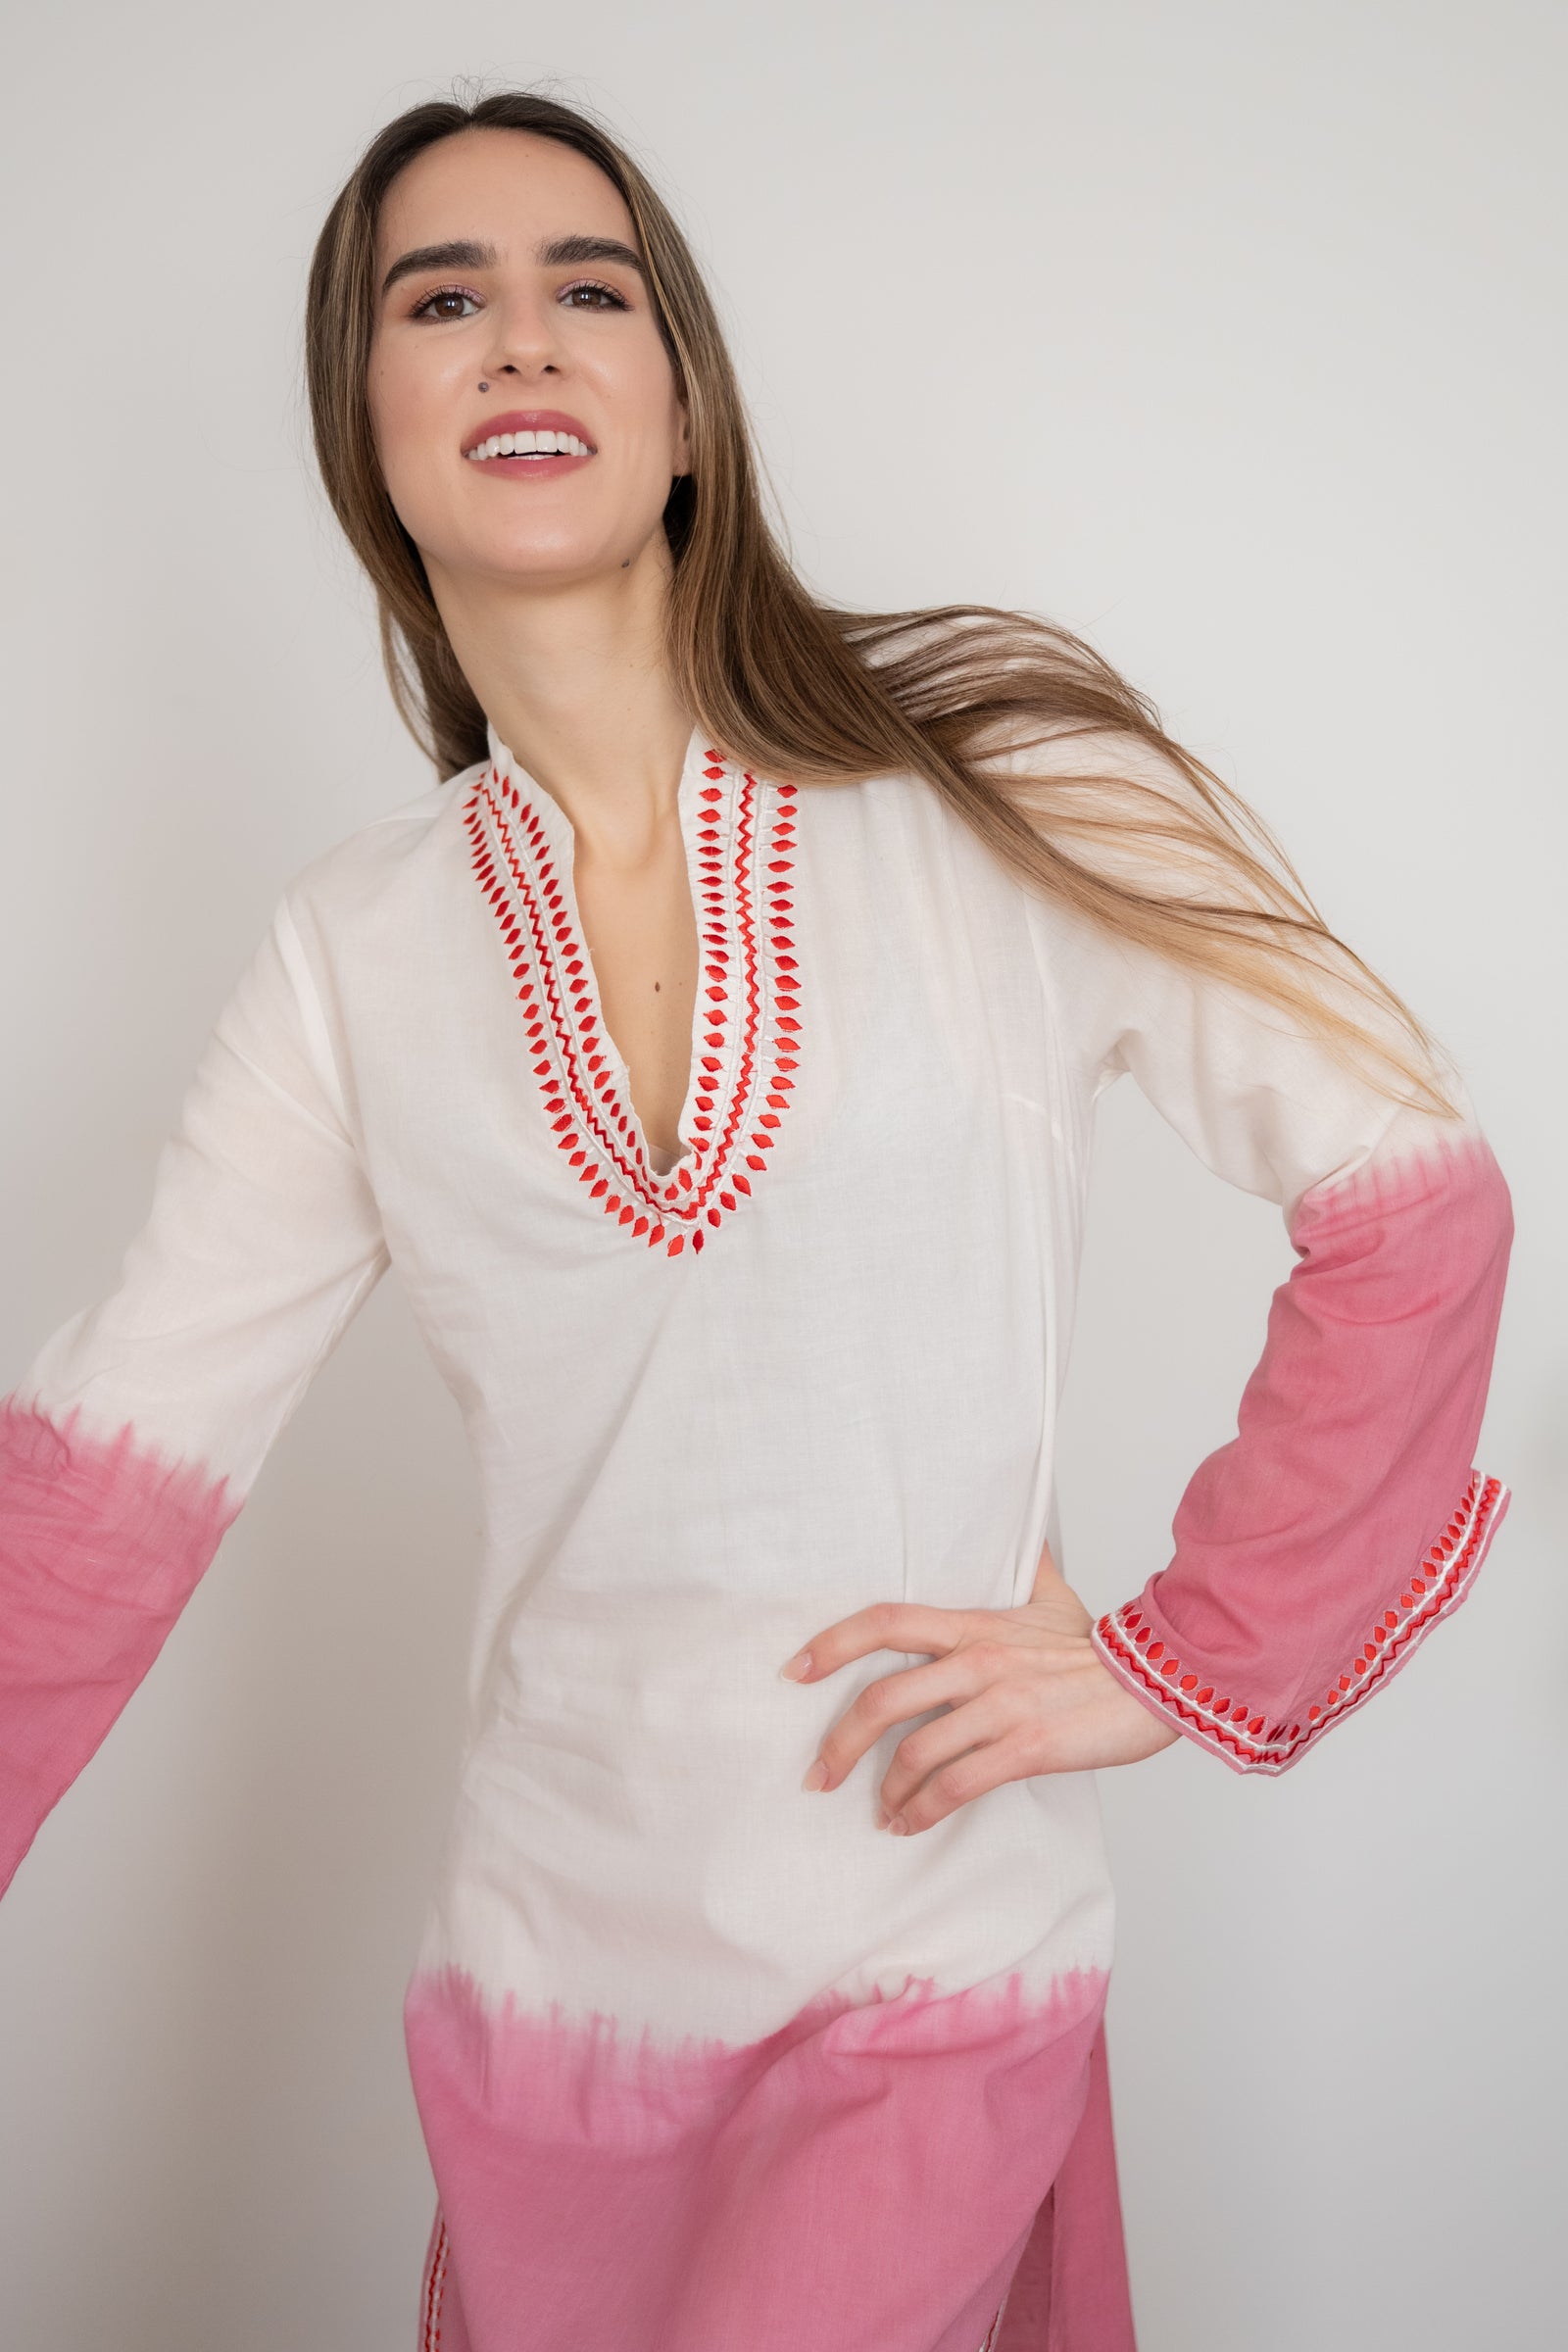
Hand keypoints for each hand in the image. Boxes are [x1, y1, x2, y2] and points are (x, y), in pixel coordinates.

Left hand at [781, 1539, 1179, 1834]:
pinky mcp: (1025, 1748)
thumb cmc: (1100, 1648)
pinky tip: (911, 1824)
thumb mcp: (1054, 1598)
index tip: (795, 1670)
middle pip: (882, 1699)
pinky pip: (956, 1786)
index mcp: (974, 1624)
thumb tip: (1022, 1534)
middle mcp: (977, 1662)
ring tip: (879, 1810)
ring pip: (915, 1752)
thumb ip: (1026, 1567)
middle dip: (840, 1743)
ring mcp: (1000, 1706)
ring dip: (885, 1790)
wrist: (1159, 1679)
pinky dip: (923, 1812)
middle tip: (819, 1774)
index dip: (832, 1644)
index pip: (885, 1622)